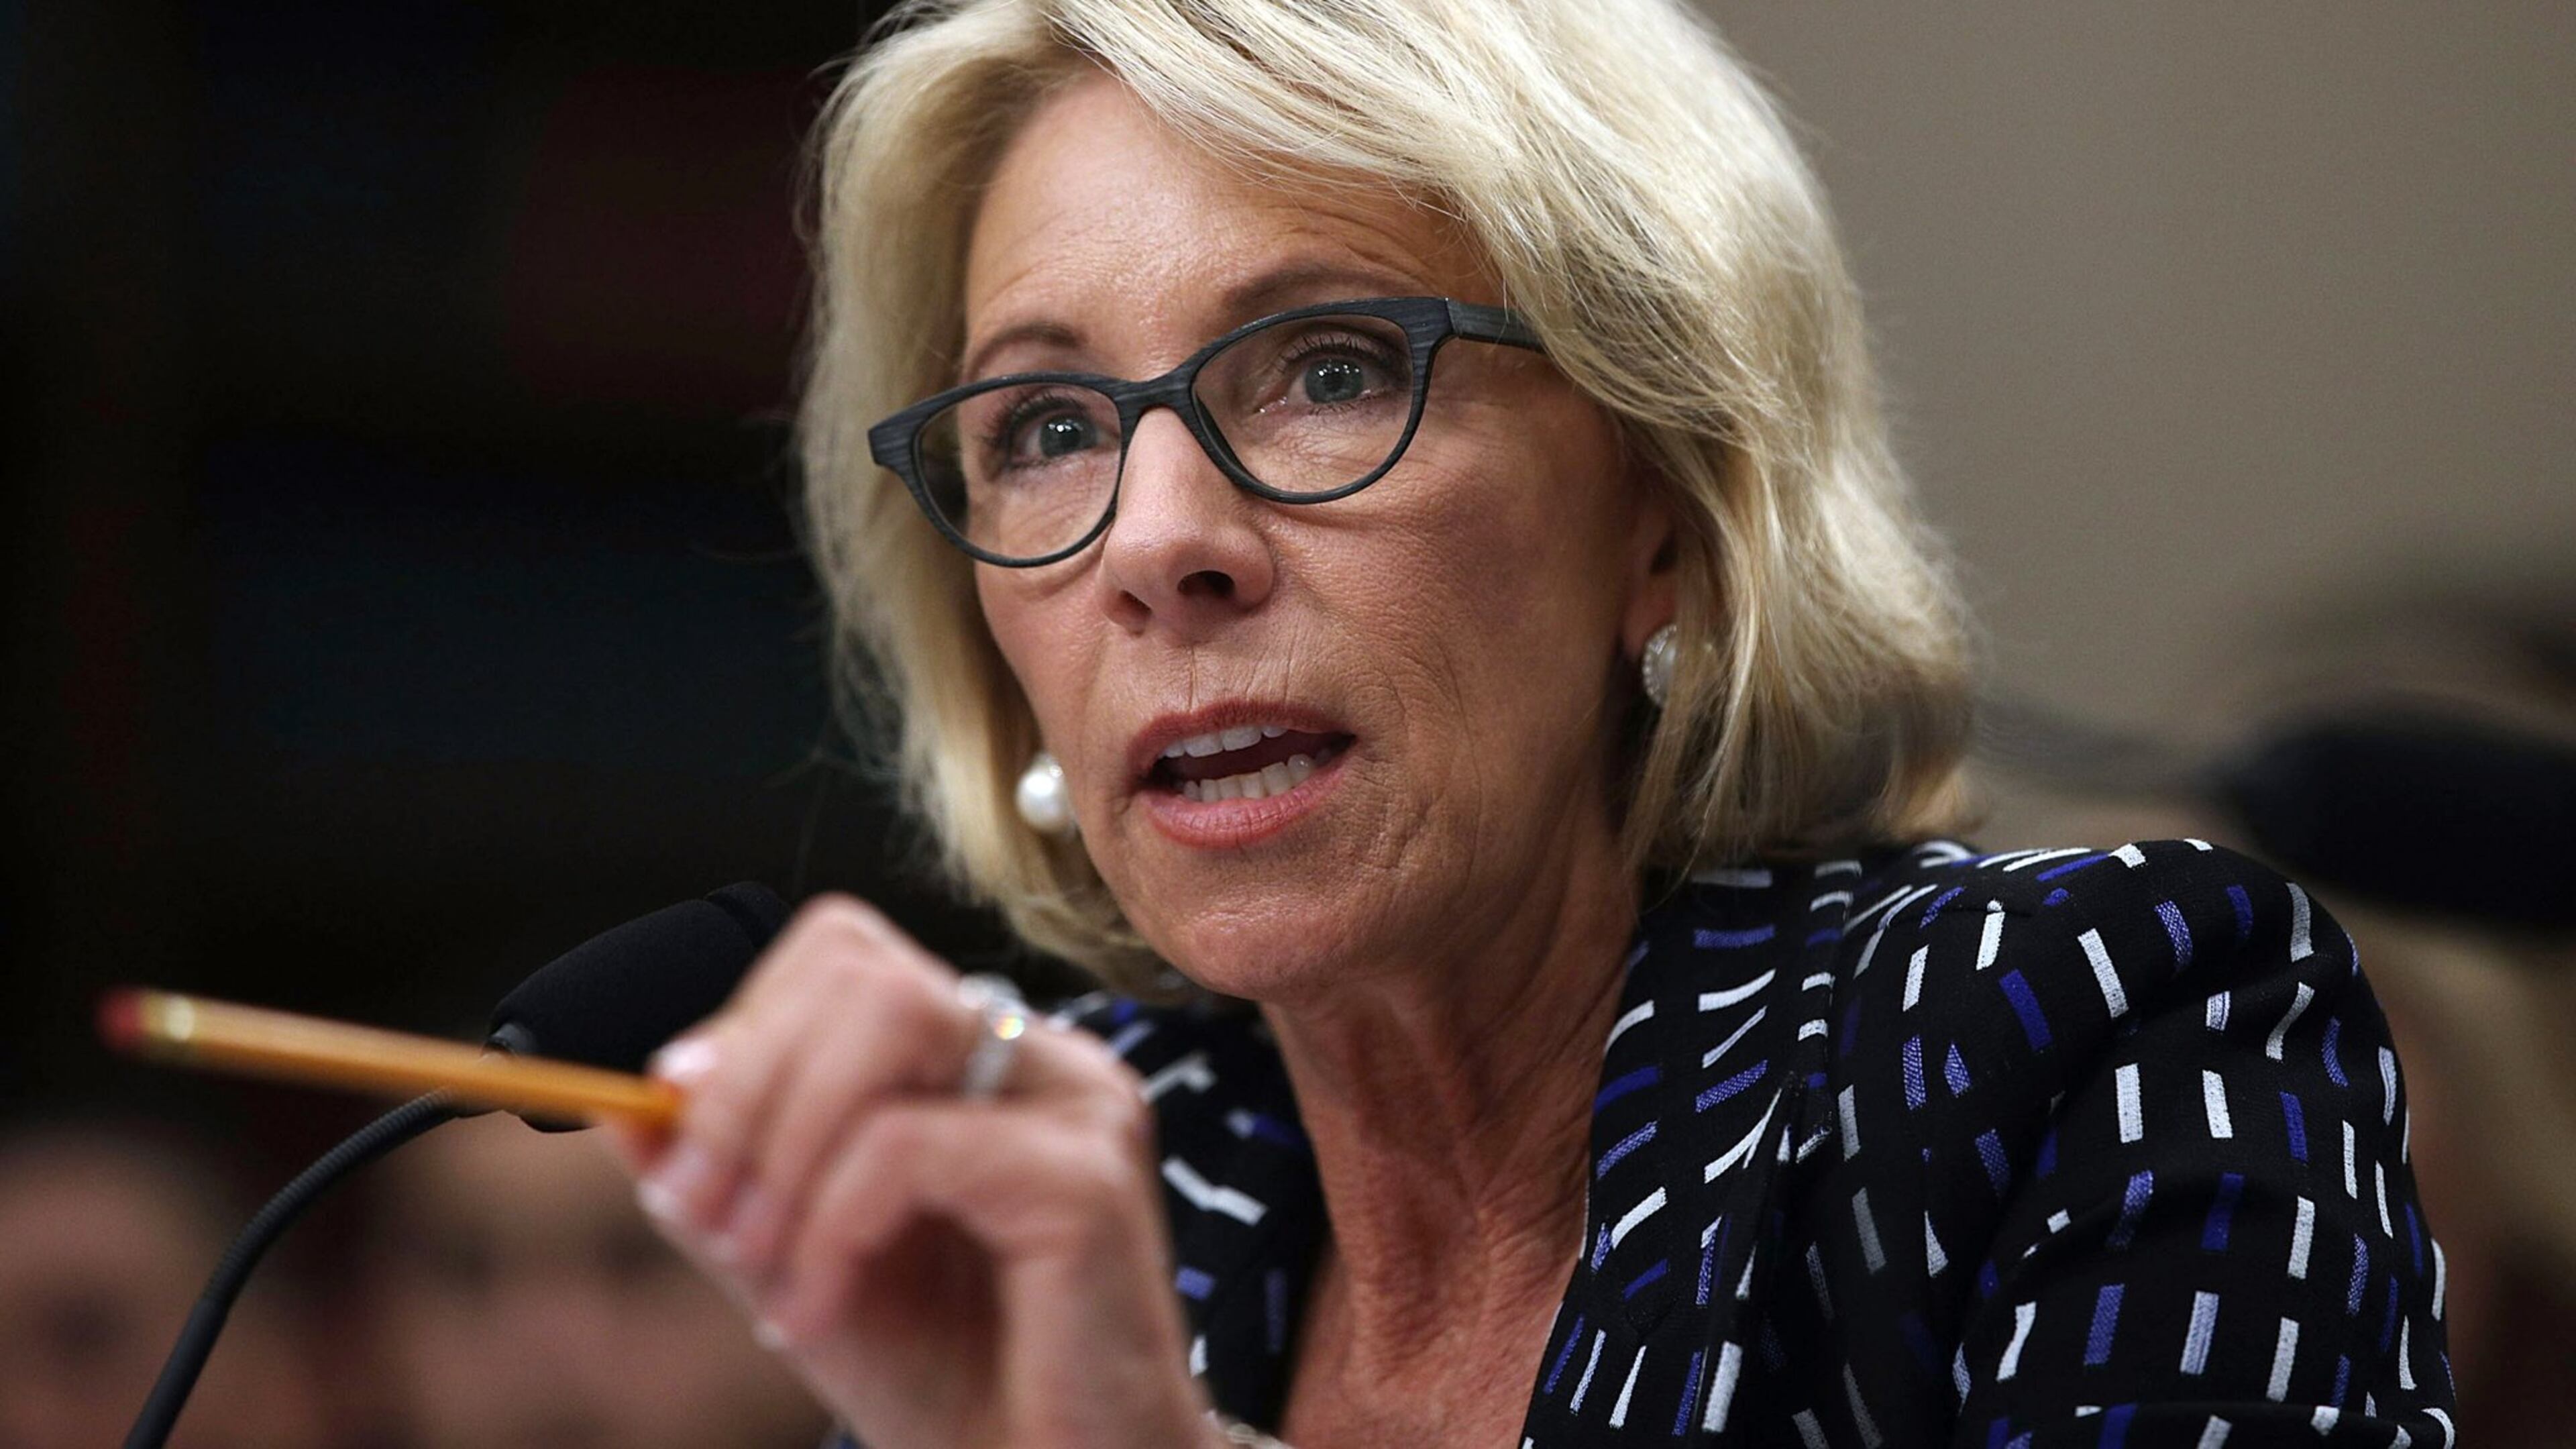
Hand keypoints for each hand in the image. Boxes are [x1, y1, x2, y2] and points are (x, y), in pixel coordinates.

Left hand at [603, 895, 1215, 1448]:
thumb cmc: (949, 1377)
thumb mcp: (798, 1261)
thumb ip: (726, 1180)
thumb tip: (621, 1107)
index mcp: (981, 1056)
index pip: (843, 955)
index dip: (742, 1034)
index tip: (684, 1156)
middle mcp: (1041, 1055)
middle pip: (859, 969)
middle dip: (742, 1090)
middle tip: (698, 1213)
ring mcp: (1077, 1103)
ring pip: (887, 1021)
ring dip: (782, 1145)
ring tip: (756, 1265)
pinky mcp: (1083, 1178)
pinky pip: (907, 1146)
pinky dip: (829, 1228)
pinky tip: (814, 1313)